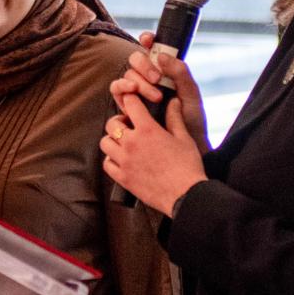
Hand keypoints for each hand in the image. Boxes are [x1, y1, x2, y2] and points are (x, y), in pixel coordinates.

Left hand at [102, 89, 206, 216]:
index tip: (133, 101)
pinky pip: (106, 164)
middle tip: (129, 125)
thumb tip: (173, 101)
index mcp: (148, 130)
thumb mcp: (184, 138)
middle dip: (119, 121)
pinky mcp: (122, 178)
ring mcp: (124, 161)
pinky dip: (111, 159)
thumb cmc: (188, 167)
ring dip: (113, 140)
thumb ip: (174, 118)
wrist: (185, 196)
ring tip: (124, 143)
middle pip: (111, 123)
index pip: (130, 104)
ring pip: (105, 143)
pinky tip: (121, 160)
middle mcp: (131, 143)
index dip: (131, 99)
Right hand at [109, 36, 210, 152]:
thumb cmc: (192, 122)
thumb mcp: (191, 95)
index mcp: (166, 72)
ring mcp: (136, 93)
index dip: (147, 40)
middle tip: (158, 79)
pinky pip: (117, 92)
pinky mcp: (127, 108)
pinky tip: (133, 95)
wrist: (187, 147)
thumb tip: (161, 55)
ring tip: (153, 95)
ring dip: (136, 80)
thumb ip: (180, 73)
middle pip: (135, 61)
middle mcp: (149, 80)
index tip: (148, 40)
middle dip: (144, 66)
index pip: (152, 49)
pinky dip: (122, 89)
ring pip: (126, 75)